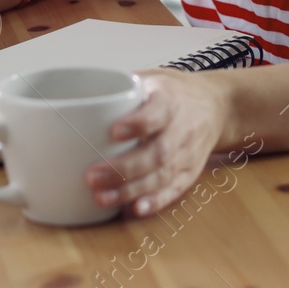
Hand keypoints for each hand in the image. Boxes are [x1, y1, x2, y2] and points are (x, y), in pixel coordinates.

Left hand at [84, 71, 231, 216]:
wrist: (215, 106)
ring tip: (101, 197)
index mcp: (170, 99)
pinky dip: (155, 202)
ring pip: (162, 175)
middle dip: (123, 168)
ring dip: (131, 190)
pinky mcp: (189, 173)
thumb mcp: (151, 78)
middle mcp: (181, 128)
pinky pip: (173, 190)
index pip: (158, 112)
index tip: (114, 131)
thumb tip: (73, 98)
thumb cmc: (173, 93)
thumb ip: (119, 89)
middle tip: (91, 176)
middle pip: (157, 152)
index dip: (138, 124)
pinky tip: (134, 209)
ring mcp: (187, 154)